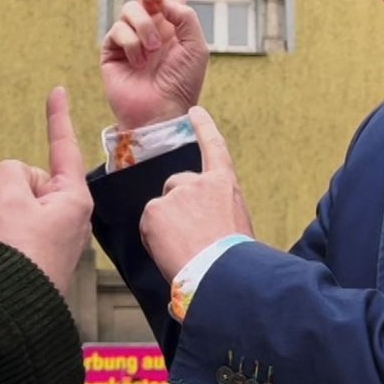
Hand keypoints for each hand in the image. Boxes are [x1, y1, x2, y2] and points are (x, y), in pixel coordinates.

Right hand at [0, 87, 93, 296]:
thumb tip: (16, 179)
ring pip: (24, 200)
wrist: (12, 306)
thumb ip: (12, 172)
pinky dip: (12, 227)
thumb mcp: (9, 199)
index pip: (63, 147)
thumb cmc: (19, 255)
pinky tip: (11, 249)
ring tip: (11, 240)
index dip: (57, 117)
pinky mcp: (47, 248)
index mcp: (75, 198)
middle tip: (12, 222)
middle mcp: (75, 213)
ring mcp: (61, 232)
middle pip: (35, 178)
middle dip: (17, 190)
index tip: (59, 90)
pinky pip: (23, 221)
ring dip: (11, 212)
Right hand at [101, 0, 209, 130]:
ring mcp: (131, 36)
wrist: (161, 111)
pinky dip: (130, 42)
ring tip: (152, 51)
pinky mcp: (112, 49)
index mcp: (175, 23)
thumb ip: (187, 17)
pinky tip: (137, 60)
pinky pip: (117, 29)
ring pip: (130, 8)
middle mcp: (152, 25)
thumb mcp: (197, 46)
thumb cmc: (183, 83)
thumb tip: (166, 1)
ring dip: (144, 27)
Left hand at [139, 107, 253, 278]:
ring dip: (166, 227)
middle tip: (189, 237)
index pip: (214, 147)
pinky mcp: (156, 209)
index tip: (194, 111)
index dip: (204, 128)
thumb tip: (202, 223)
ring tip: (184, 249)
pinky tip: (172, 252)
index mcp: (224, 185)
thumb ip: (216, 211)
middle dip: (176, 208)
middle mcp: (199, 182)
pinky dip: (155, 239)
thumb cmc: (234, 257)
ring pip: (161, 209)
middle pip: (176, 187)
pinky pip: (148, 225)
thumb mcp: (235, 224)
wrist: (223, 272)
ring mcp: (175, 193)